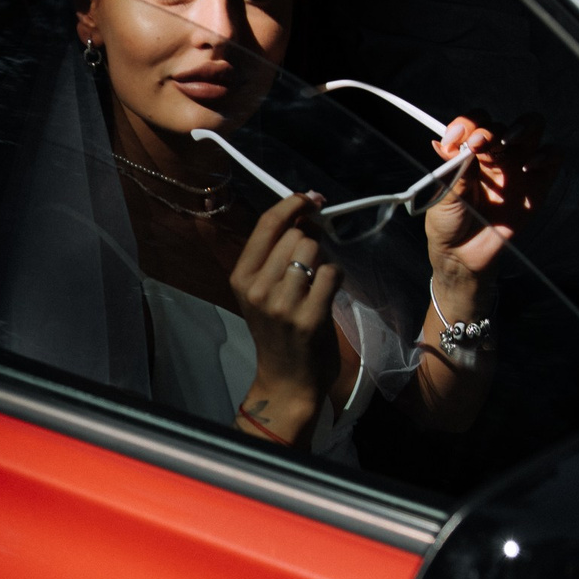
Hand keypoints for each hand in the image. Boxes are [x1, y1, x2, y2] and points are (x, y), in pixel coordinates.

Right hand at [229, 194, 342, 443]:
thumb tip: (306, 214)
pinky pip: (332, 274)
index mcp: (241, 277)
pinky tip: (328, 294)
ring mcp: (283, 304)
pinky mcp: (309, 317)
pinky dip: (336, 278)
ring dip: (324, 260)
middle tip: (315, 257)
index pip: (267, 225)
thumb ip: (276, 255)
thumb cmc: (278, 331)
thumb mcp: (262, 292)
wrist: (286, 379)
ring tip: (318, 280)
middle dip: (312, 240)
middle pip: (297, 236)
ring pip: (314, 251)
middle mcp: (257, 288)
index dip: (292, 204)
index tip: (310, 199)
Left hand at [424, 113, 552, 282]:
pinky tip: (528, 166)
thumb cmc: (449, 222)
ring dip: (521, 129)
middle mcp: (496, 155)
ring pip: (532, 129)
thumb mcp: (444, 194)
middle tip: (479, 144)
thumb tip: (450, 142)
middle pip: (503, 123)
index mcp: (470, 152)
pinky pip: (553, 158)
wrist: (462, 254)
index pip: (476, 123)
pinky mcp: (538, 184)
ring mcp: (518, 167)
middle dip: (491, 128)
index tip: (454, 139)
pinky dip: (545, 155)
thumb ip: (453, 169)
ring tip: (504, 144)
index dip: (467, 123)